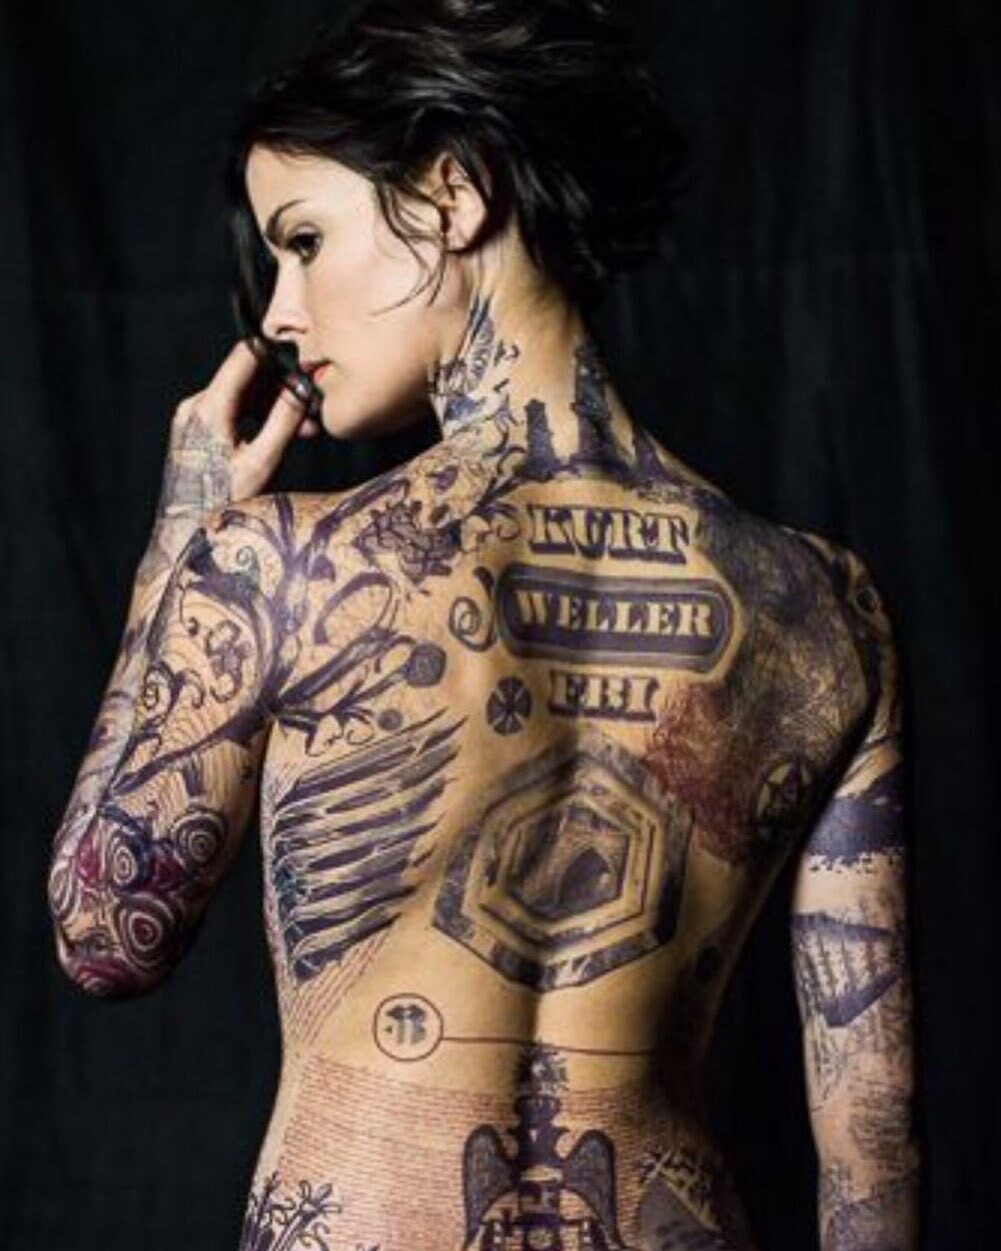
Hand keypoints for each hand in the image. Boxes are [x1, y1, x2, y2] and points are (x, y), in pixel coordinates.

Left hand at [137, 339, 319, 585]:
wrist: (183, 532)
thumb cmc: (221, 502)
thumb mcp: (262, 463)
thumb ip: (285, 421)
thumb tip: (304, 388)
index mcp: (210, 408)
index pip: (246, 355)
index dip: (279, 354)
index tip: (306, 362)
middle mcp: (195, 406)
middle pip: (246, 375)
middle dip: (282, 388)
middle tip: (312, 411)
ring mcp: (191, 418)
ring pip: (241, 394)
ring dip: (272, 405)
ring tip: (302, 431)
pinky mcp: (193, 430)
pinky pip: (230, 410)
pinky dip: (256, 417)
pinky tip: (277, 437)